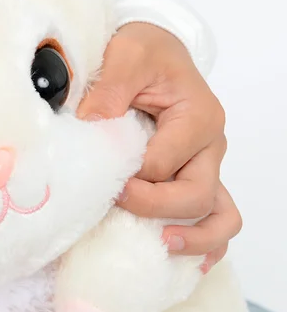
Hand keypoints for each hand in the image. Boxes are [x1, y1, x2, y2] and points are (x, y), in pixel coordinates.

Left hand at [77, 22, 241, 265]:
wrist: (148, 54)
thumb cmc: (141, 52)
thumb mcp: (126, 52)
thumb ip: (112, 84)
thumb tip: (92, 123)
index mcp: (197, 116)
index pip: (164, 164)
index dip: (132, 179)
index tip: (102, 179)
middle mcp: (209, 146)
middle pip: (195, 195)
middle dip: (155, 207)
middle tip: (117, 202)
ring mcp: (205, 166)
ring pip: (219, 214)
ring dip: (195, 237)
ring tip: (163, 246)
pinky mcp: (194, 177)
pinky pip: (215, 217)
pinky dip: (204, 241)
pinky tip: (182, 259)